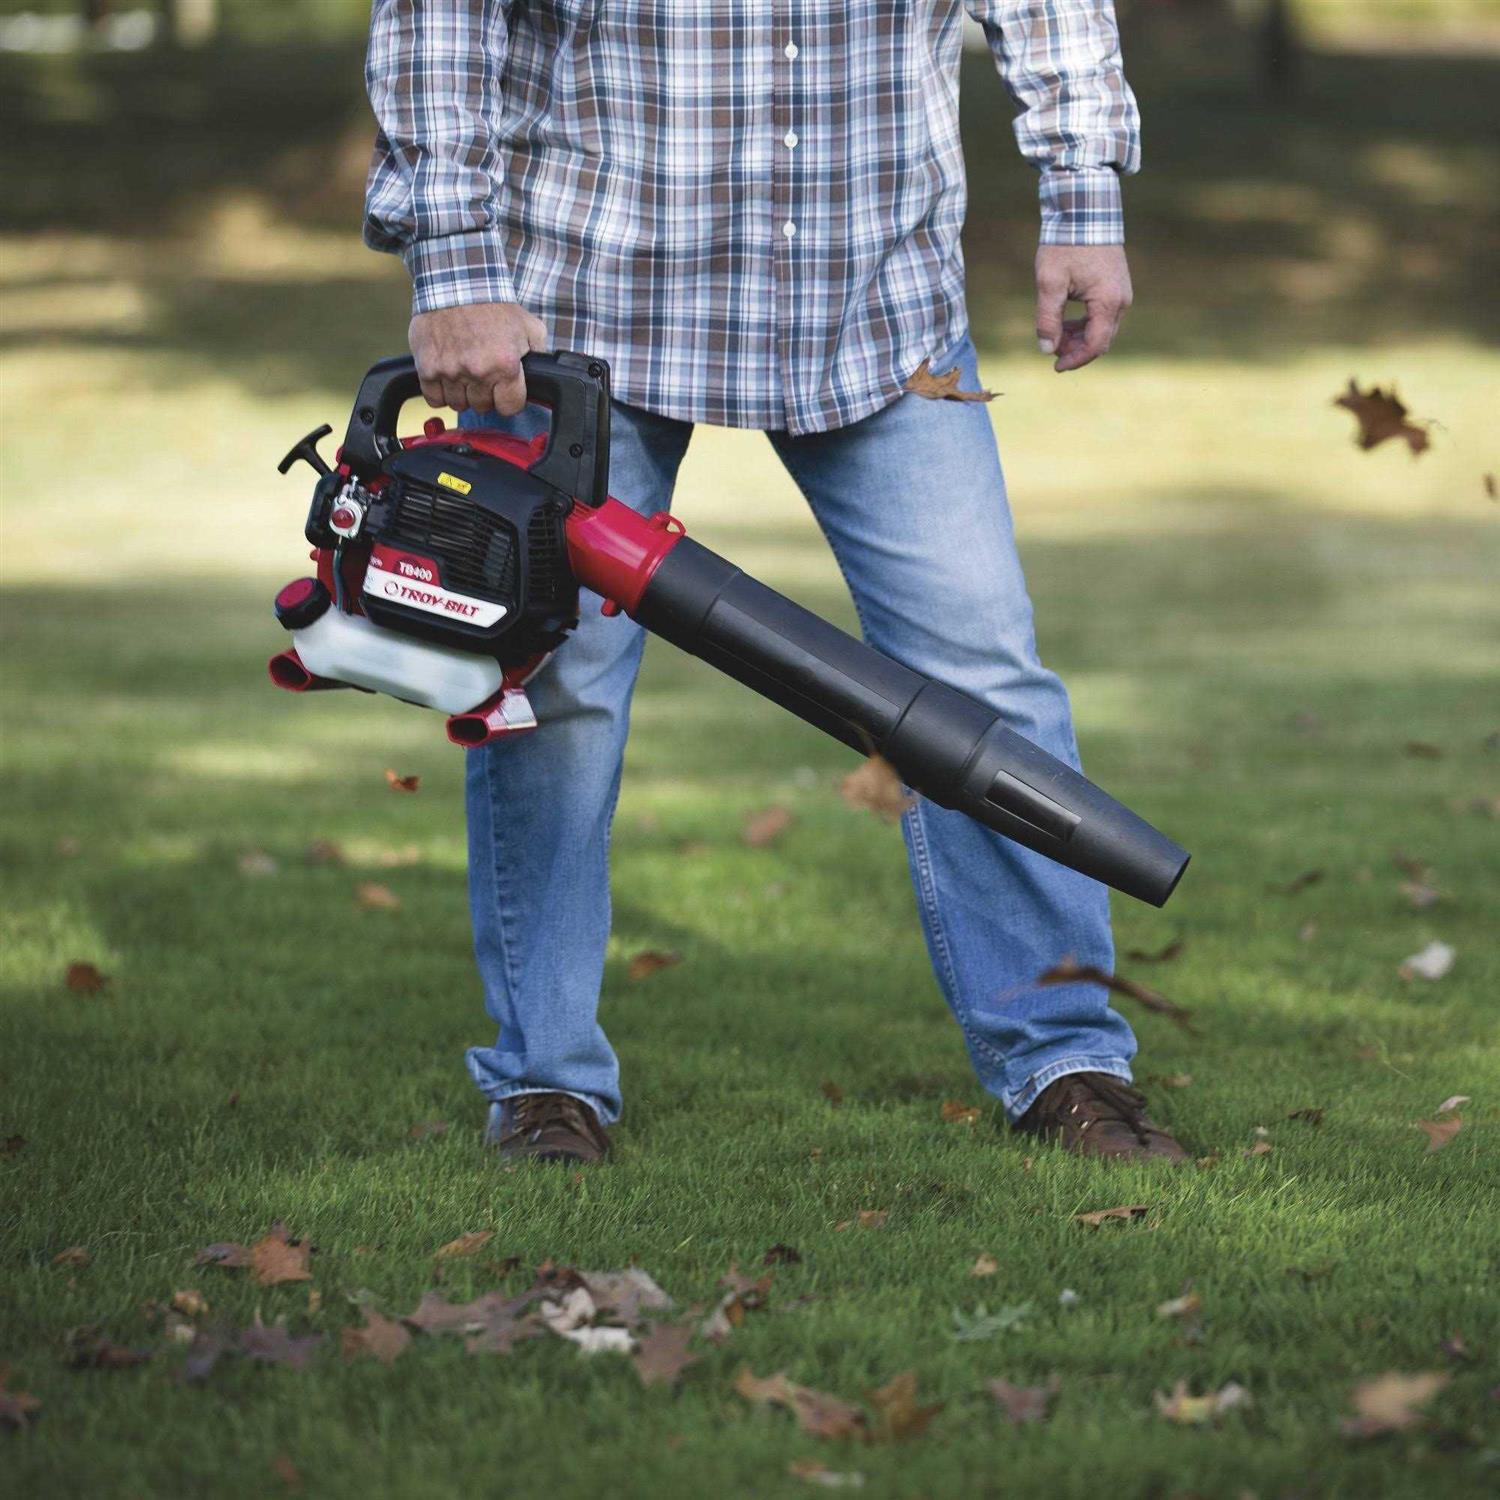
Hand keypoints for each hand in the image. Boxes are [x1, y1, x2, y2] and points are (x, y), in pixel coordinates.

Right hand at [408, 302, 550, 414]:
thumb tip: (543, 375)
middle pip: (483, 407)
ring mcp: (451, 371)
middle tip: (483, 375)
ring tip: (464, 373)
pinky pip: (434, 398)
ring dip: (462, 394)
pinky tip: (447, 377)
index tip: (505, 390)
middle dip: (485, 395)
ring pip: (458, 404)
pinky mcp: (428, 367)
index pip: (510, 407)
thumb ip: (538, 354)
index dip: (509, 400)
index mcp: (505, 365)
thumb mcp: (529, 327)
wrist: (456, 282)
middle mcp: (478, 371)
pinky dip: (440, 392)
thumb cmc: (493, 305)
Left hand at [1034, 245, 1132, 372]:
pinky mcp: (1117, 287)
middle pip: (1101, 340)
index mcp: (1108, 301)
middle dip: (1075, 350)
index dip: (1075, 360)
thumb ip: (1047, 318)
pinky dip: (1085, 324)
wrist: (1083, 210)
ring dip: (1079, 338)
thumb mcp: (1049, 283)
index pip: (1096, 345)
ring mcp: (1122, 293)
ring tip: (1055, 333)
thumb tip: (1046, 349)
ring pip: (1102, 329)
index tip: (1055, 366)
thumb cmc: (1065, 244)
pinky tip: (1065, 322)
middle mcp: (1122, 300)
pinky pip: (1104, 316)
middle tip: (1051, 348)